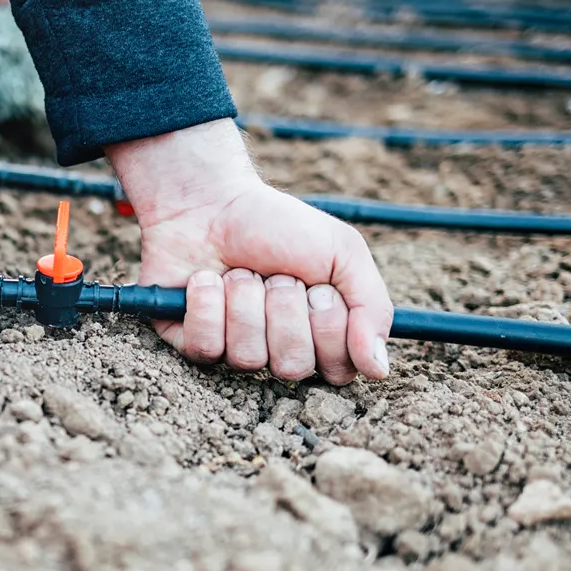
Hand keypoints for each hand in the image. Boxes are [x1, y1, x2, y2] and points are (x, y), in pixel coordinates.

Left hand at [106, 119, 392, 384]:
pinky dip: (208, 305)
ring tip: (239, 272)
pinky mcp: (191, 341)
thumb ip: (372, 308)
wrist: (210, 200)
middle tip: (277, 275)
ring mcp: (232, 349)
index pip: (338, 370)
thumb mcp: (342, 252)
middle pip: (293, 367)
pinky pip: (206, 348)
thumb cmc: (278, 225)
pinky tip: (206, 280)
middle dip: (285, 309)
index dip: (329, 326)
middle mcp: (277, 350)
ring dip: (245, 302)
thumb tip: (379, 370)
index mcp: (318, 336)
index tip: (319, 286)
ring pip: (248, 358)